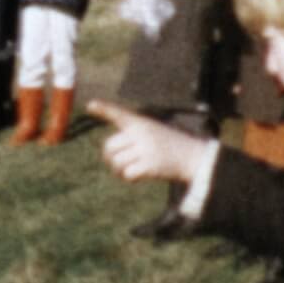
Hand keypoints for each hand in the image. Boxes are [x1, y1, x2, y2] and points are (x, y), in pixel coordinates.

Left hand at [86, 100, 207, 183]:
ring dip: (120, 169)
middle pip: (109, 147)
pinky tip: (140, 174)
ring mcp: (146, 149)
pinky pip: (127, 174)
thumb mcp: (150, 132)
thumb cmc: (167, 144)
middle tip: (122, 161)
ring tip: (133, 167)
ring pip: (116, 162)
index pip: (119, 114)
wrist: (193, 156)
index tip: (91, 105)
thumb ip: (130, 138)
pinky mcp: (150, 166)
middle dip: (111, 157)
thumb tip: (109, 156)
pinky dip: (130, 177)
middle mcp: (142, 134)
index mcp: (141, 122)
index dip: (104, 109)